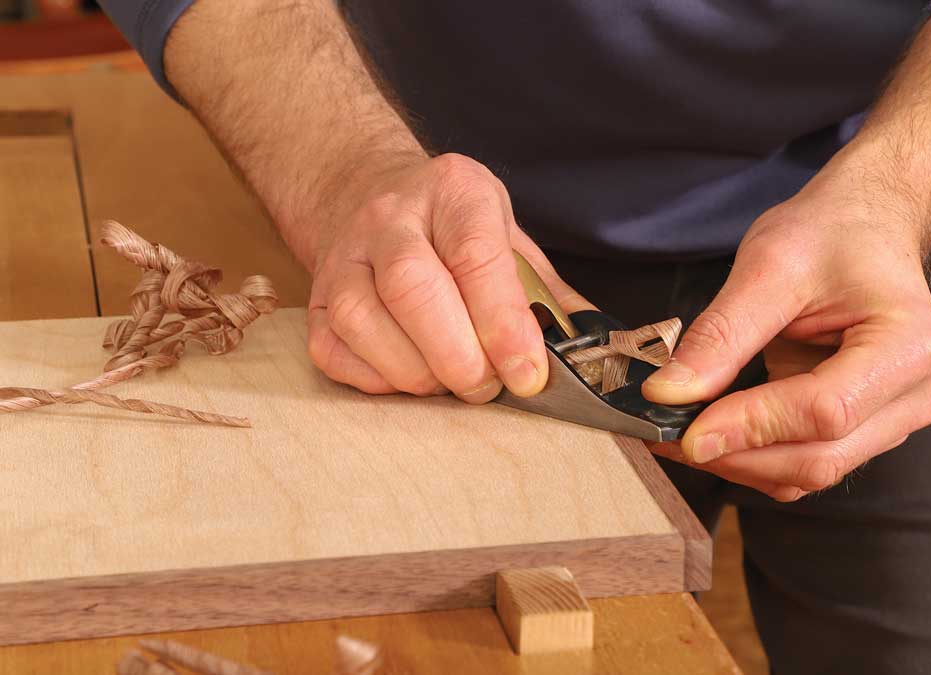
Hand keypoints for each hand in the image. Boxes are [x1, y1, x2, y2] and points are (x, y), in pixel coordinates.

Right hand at [306, 153, 589, 400]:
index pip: (476, 255)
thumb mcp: (510, 237)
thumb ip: (549, 294)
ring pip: (362, 319)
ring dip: (415, 371)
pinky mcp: (315, 296)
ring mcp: (344, 254)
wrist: (367, 195)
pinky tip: (408, 377)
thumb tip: (596, 346)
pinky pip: (332, 348)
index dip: (502, 322)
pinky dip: (375, 378)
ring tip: (451, 384)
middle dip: (458, 355)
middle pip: (413, 288)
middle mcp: (389, 216)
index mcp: (455, 192)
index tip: (528, 373)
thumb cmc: (453, 229)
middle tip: (488, 388)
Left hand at [643, 186, 930, 500]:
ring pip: (808, 471)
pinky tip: (709, 430)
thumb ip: (721, 335)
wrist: (864, 228)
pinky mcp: (864, 432)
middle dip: (735, 453)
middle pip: (818, 457)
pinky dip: (750, 457)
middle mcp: (914, 395)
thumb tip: (668, 395)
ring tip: (677, 429)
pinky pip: (803, 465)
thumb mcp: (768, 266)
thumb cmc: (830, 235)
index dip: (751, 427)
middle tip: (664, 432)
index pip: (825, 411)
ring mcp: (893, 421)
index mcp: (909, 345)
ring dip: (737, 462)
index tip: (686, 429)